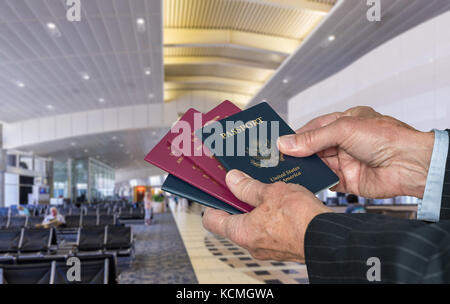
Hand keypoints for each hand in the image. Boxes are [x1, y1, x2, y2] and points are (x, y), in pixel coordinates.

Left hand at [203, 170, 331, 261]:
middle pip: (234, 222)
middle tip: (242, 184)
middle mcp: (252, 244)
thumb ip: (248, 187)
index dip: (212, 204)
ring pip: (254, 226)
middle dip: (238, 203)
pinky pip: (270, 230)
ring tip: (264, 190)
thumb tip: (233, 180)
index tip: (215, 193)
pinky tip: (281, 202)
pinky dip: (271, 217)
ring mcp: (268, 248)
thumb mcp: (271, 193)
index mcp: (242, 232)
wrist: (329, 238)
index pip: (212, 221)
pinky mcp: (283, 247)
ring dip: (257, 209)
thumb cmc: (300, 219)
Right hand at [277, 106, 433, 198]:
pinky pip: (325, 181)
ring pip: (316, 165)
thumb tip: (286, 143)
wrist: (409, 164)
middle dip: (296, 154)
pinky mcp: (347, 181)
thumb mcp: (343, 129)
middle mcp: (343, 142)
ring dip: (303, 168)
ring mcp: (345, 162)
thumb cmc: (386, 137)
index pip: (312, 128)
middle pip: (312, 148)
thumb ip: (313, 138)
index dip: (295, 136)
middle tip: (276, 159)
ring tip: (283, 171)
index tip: (277, 143)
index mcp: (344, 122)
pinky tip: (300, 182)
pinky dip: (313, 182)